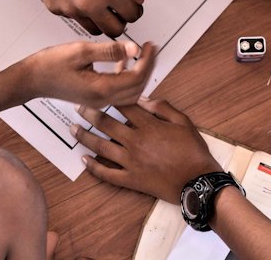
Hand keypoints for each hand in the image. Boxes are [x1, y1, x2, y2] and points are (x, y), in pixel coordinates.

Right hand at [21, 0, 143, 36]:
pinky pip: (75, 18)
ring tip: (99, 5)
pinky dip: (80, 12)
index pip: (131, 16)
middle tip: (119, 13)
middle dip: (120, 22)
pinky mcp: (57, 10)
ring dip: (100, 21)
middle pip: (114, 31)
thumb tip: (135, 1)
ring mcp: (72, 9)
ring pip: (94, 29)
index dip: (135, 12)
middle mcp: (90, 3)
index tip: (133, 9)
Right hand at [28, 41, 155, 107]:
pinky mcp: (94, 98)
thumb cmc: (50, 65)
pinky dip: (127, 78)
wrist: (30, 80)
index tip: (151, 45)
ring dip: (139, 74)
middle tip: (151, 48)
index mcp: (101, 89)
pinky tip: (122, 63)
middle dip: (148, 67)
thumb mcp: (81, 51)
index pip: (136, 77)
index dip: (147, 60)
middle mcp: (102, 99)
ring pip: (130, 92)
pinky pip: (119, 92)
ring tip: (141, 54)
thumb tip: (134, 48)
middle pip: (138, 87)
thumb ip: (110, 51)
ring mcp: (99, 101)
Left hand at [72, 99, 221, 203]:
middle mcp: (135, 142)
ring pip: (101, 147)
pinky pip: (107, 174)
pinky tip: (83, 160)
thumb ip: (163, 108)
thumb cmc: (193, 151)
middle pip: (106, 124)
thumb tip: (143, 99)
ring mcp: (130, 162)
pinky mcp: (131, 180)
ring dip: (85, 136)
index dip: (111, 96)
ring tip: (73, 129)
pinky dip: (94, 167)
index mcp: (148, 126)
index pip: (124, 107)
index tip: (101, 89)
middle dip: (90, 113)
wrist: (198, 182)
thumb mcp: (184, 122)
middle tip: (78, 106)